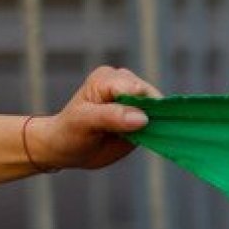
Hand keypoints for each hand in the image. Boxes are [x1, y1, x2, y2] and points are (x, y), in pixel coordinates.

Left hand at [28, 66, 162, 170]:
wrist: (67, 149)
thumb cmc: (69, 133)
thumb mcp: (84, 123)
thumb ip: (111, 116)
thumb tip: (142, 117)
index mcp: (109, 79)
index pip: (138, 89)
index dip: (142, 108)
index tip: (131, 128)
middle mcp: (125, 84)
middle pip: (153, 98)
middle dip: (150, 116)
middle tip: (130, 134)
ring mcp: (136, 100)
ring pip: (161, 110)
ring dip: (156, 125)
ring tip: (133, 137)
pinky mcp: (143, 115)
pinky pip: (160, 121)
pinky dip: (158, 131)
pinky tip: (142, 139)